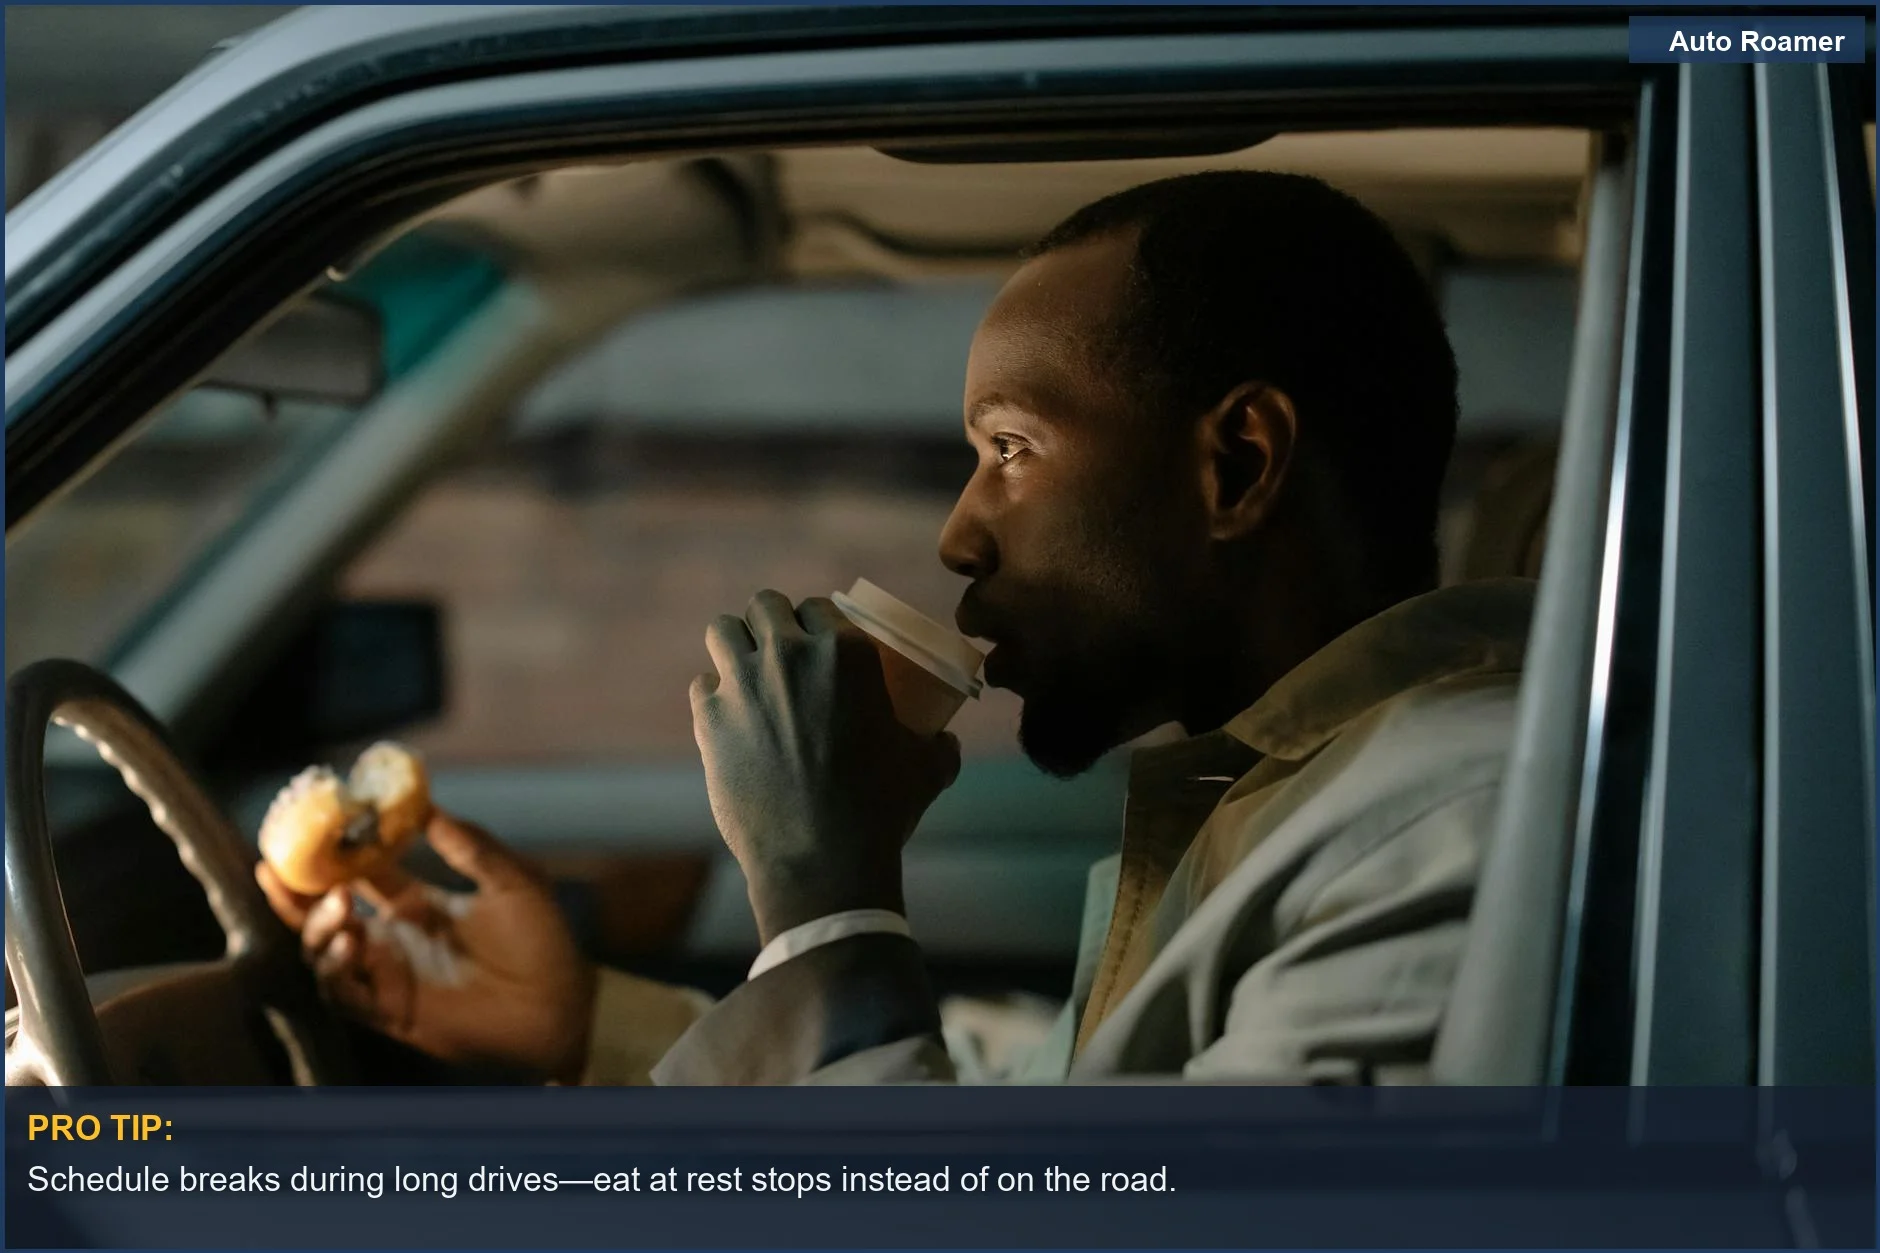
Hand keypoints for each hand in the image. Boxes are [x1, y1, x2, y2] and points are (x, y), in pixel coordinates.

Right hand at [255, 811, 596, 1082]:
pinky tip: (351, 940)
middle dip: (296, 891)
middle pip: (324, 913)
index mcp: (419, 904)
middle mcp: (394, 938)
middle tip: (280, 865)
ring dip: (317, 927)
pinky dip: (334, 966)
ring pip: (322, 951)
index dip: (334, 852)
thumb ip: (470, 845)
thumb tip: (428, 805)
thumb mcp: (512, 879)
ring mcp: (387, 975)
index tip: (315, 824)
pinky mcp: (388, 1010)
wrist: (558, 1003)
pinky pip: (340, 992)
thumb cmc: (543, 941)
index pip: (361, 874)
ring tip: (341, 905)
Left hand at [691, 590, 961, 944]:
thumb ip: (940, 745)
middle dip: (771, 622)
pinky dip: (714, 696)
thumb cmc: (880, 810)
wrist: (821, 860)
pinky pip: (702, 685)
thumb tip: (946, 740)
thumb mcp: (926, 769)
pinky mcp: (709, 718)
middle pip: (765, 606)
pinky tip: (728, 715)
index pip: (818, 606)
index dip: (815, 620)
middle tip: (778, 649)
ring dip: (734, 644)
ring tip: (743, 667)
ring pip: (722, 629)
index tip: (814, 638)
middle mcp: (789, 654)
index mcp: (845, 652)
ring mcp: (743, 683)